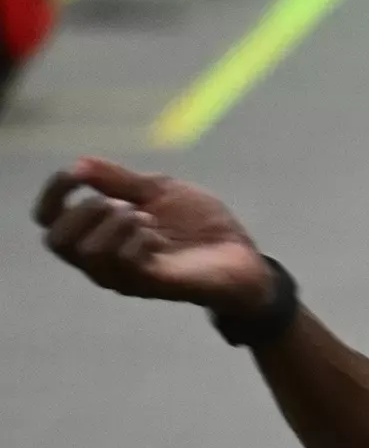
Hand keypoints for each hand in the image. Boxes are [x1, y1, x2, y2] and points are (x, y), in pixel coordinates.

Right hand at [34, 157, 273, 314]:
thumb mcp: (159, 190)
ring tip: (144, 216)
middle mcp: (103, 259)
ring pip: (88, 253)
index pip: (50, 219)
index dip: (54, 192)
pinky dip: (135, 239)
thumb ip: (119, 180)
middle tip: (122, 202)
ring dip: (114, 223)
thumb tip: (77, 163)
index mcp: (100, 232)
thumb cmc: (197, 225)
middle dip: (83, 211)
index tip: (76, 173)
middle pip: (57, 241)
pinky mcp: (150, 284)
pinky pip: (124, 264)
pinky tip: (155, 232)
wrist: (240, 253)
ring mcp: (124, 275)